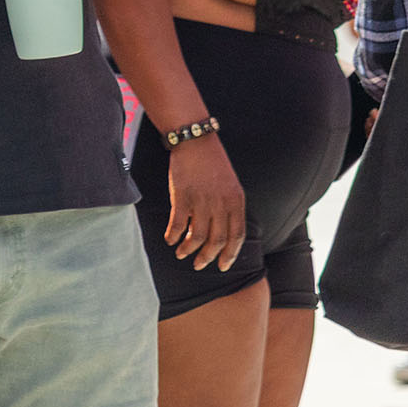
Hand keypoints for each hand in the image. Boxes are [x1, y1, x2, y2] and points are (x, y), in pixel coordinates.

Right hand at [166, 134, 246, 271]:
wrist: (195, 140)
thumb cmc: (212, 162)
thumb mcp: (230, 185)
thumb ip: (229, 208)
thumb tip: (219, 233)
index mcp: (236, 201)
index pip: (237, 236)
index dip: (230, 255)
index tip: (222, 266)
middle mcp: (221, 203)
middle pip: (217, 240)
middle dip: (208, 257)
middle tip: (199, 265)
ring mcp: (202, 200)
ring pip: (197, 236)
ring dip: (188, 249)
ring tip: (181, 254)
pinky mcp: (182, 196)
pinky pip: (177, 224)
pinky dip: (173, 235)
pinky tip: (170, 239)